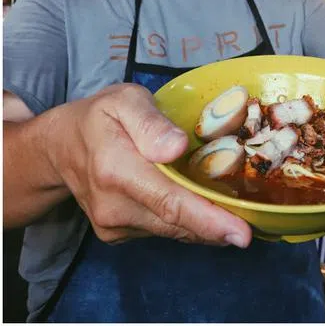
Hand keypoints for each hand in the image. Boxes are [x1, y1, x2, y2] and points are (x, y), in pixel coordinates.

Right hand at [49, 83, 251, 245]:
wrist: (58, 147)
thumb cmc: (100, 117)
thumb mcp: (124, 101)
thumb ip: (150, 122)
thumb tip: (176, 148)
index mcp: (116, 169)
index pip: (169, 201)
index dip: (208, 220)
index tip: (241, 233)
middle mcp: (113, 205)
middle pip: (176, 222)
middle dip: (219, 226)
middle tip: (256, 225)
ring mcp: (113, 224)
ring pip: (172, 230)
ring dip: (207, 226)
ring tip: (239, 215)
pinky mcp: (116, 233)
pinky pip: (163, 230)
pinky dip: (188, 222)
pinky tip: (207, 209)